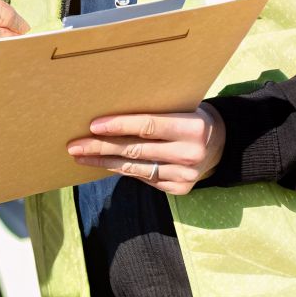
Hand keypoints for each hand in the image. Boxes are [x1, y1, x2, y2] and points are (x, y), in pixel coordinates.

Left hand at [66, 103, 224, 195]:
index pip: (149, 126)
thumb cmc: (190, 117)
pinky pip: (143, 178)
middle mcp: (190, 153)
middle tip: (75, 145)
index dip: (119, 125)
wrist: (221, 144)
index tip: (93, 125)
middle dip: (101, 147)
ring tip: (81, 156)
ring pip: (135, 168)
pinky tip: (104, 164)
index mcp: (192, 127)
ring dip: (104, 162)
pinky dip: (122, 170)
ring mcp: (185, 175)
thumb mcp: (182, 107)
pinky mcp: (178, 189)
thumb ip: (156, 110)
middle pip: (136, 150)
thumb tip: (111, 111)